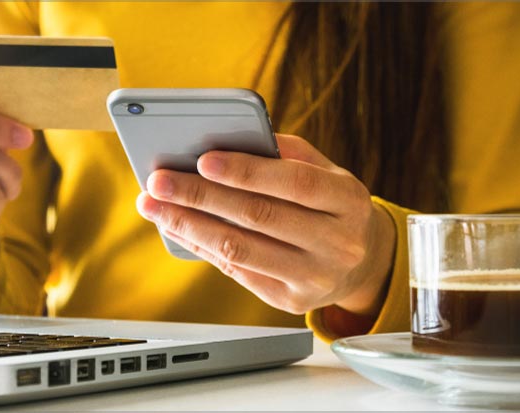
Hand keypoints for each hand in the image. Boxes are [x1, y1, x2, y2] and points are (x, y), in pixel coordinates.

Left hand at [136, 134, 395, 314]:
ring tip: (155, 206)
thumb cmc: (332, 205)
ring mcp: (314, 277)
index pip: (296, 183)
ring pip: (240, 249)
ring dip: (189, 226)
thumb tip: (225, 141)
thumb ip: (285, 153)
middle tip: (160, 181)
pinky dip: (201, 247)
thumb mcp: (326, 171)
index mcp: (348, 201)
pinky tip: (178, 229)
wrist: (364, 263)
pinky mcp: (290, 300)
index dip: (248, 171)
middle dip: (201, 196)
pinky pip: (237, 272)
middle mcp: (337, 243)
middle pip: (258, 216)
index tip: (203, 159)